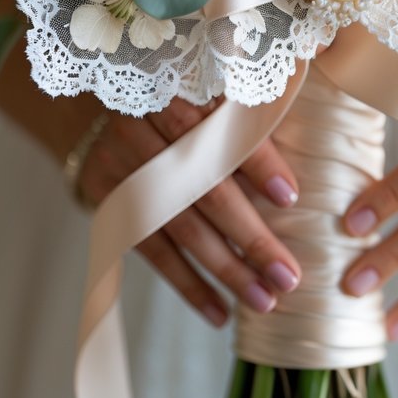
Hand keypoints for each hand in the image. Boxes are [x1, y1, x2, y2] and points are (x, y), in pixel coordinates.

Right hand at [76, 97, 301, 328]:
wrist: (98, 99)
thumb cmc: (181, 95)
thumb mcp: (212, 86)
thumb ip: (250, 113)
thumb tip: (298, 173)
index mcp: (179, 88)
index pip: (222, 128)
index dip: (257, 161)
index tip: (290, 197)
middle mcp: (144, 122)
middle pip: (203, 188)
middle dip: (249, 237)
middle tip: (288, 276)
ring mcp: (120, 162)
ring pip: (178, 225)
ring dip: (224, 269)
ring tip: (264, 300)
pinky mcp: (104, 195)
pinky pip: (149, 248)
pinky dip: (186, 283)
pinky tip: (219, 311)